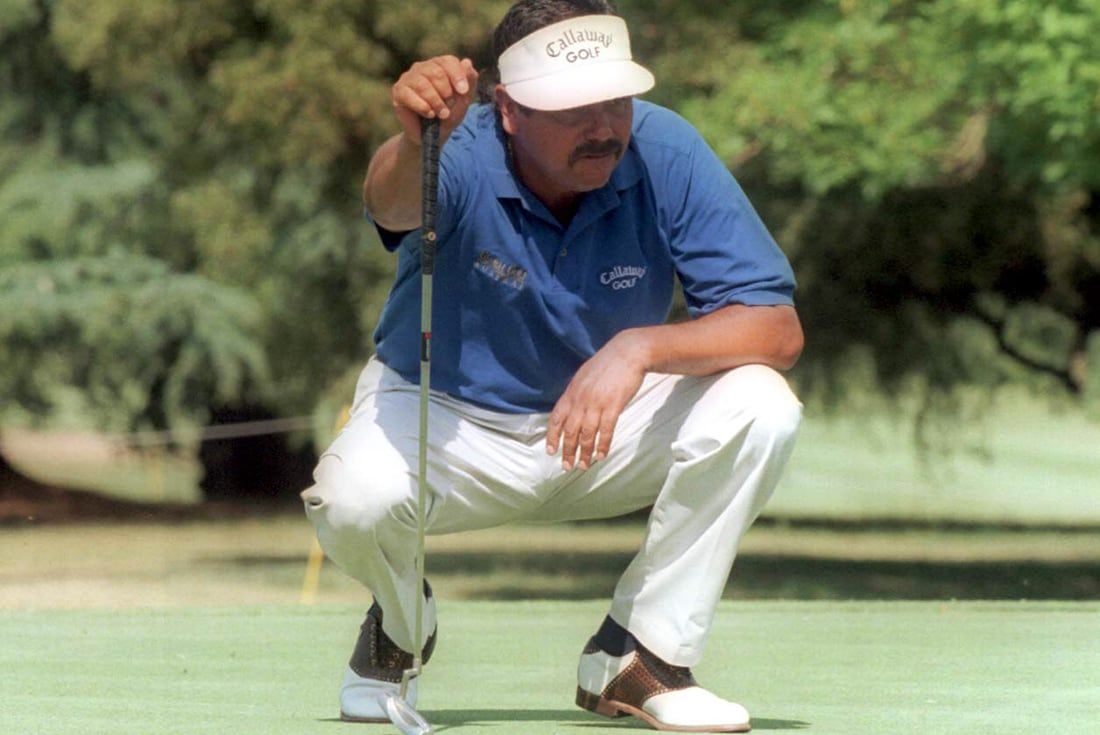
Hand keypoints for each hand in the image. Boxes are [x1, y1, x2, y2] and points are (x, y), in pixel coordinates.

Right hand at [391, 56, 478, 143]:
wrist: (433, 137)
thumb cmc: (448, 114)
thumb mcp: (463, 101)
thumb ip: (469, 82)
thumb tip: (467, 62)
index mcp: (440, 65)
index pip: (448, 61)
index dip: (457, 75)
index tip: (463, 91)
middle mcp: (423, 67)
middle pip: (436, 73)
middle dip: (447, 93)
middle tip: (449, 107)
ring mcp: (409, 78)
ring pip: (423, 84)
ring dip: (436, 102)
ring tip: (442, 114)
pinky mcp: (398, 91)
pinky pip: (409, 95)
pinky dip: (423, 107)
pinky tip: (429, 114)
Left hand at [546, 331, 649, 470]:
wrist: (628, 353)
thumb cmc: (606, 364)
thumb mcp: (583, 377)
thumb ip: (576, 394)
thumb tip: (570, 410)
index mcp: (571, 393)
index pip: (556, 419)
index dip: (552, 437)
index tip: (551, 451)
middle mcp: (581, 400)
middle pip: (570, 431)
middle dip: (568, 451)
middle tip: (567, 467)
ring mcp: (597, 404)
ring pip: (586, 434)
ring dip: (584, 453)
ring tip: (583, 466)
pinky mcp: (613, 406)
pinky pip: (606, 431)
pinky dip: (602, 445)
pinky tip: (601, 455)